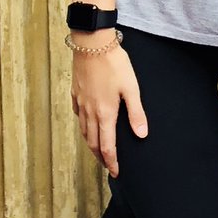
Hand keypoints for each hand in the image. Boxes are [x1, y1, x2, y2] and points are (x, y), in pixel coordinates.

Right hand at [70, 41, 146, 177]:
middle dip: (101, 157)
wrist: (92, 45)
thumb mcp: (131, 88)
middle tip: (108, 165)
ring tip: (98, 151)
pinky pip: (78, 116)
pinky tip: (87, 124)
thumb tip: (141, 134)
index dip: (112, 162)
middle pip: (93, 143)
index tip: (116, 172)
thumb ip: (136, 112)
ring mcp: (80, 104)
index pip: (107, 146)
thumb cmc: (115, 64)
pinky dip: (83, 126)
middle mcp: (89, 113)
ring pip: (84, 131)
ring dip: (91, 145)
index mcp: (105, 113)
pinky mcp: (76, 94)